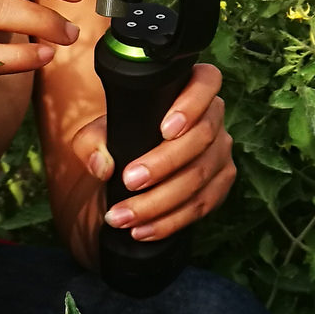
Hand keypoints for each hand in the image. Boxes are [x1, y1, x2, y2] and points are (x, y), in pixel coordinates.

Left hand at [81, 63, 236, 244]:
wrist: (135, 167)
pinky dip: (170, 221)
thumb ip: (92, 141)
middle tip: (128, 181)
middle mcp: (214, 117)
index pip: (206, 83)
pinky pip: (202, 205)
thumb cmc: (124, 136)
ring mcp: (221, 151)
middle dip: (163, 164)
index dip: (190, 105)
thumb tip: (102, 164)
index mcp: (191, 87)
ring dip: (159, 202)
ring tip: (123, 217)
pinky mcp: (221, 183)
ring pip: (200, 176)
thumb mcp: (101, 132)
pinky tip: (143, 230)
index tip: (164, 129)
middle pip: (201, 138)